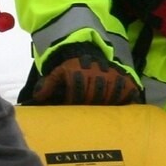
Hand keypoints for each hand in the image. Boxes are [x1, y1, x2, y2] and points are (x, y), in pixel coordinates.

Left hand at [26, 43, 143, 106]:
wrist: (87, 51)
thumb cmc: (71, 67)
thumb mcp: (58, 72)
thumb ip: (48, 84)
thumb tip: (38, 98)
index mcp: (78, 70)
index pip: (77, 91)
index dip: (74, 102)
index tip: (73, 107)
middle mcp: (95, 71)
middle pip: (94, 95)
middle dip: (90, 105)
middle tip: (88, 115)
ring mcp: (110, 73)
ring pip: (110, 94)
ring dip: (107, 104)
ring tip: (103, 112)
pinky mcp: (122, 75)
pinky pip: (127, 89)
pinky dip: (126, 98)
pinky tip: (123, 106)